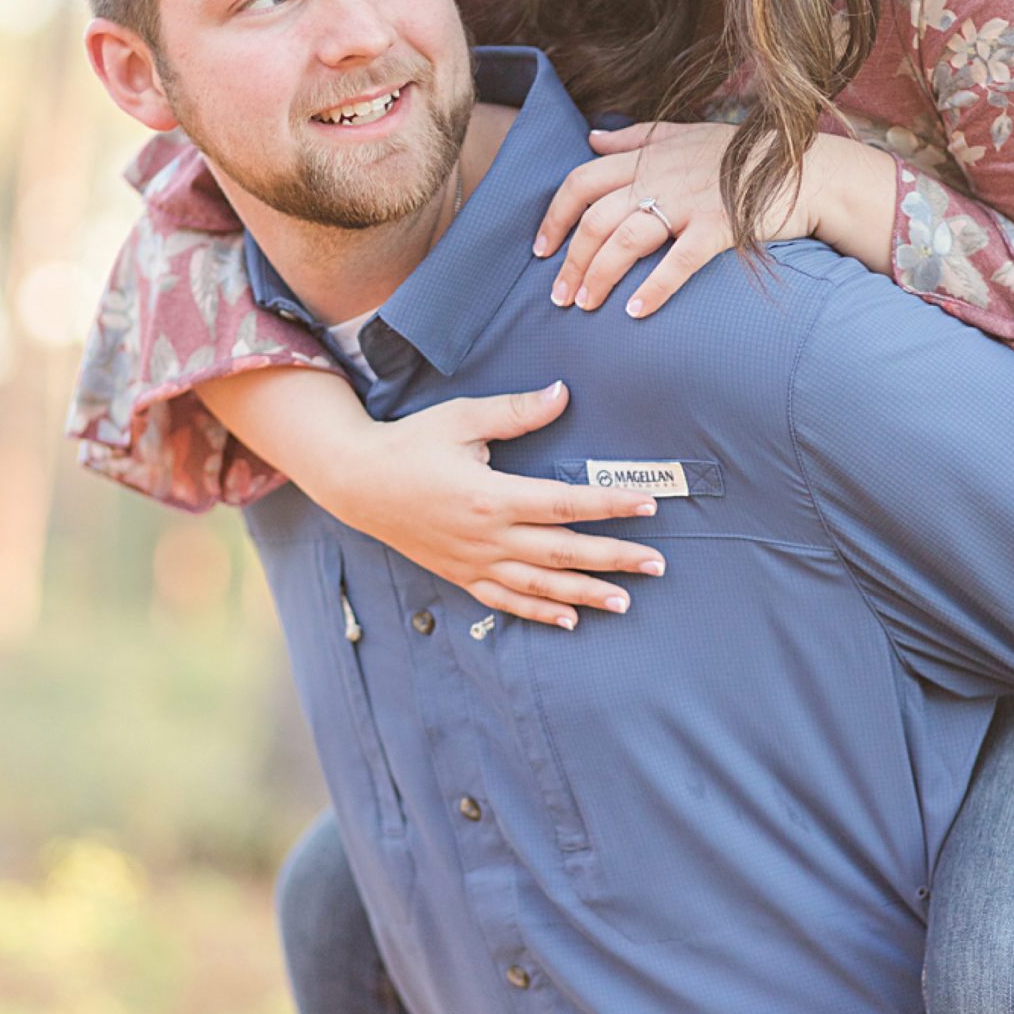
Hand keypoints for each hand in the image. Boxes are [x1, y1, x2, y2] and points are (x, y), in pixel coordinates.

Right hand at [324, 381, 665, 628]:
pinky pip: (505, 600)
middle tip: (656, 565)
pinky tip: (570, 619)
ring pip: (539, 585)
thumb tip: (562, 394)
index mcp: (491, 496)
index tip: (647, 504)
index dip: (609, 504)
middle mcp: (486, 536)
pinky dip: (539, 612)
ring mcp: (473, 561)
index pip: (564, 504)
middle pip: (562, 552)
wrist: (357, 482)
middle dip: (614, 558)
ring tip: (626, 601)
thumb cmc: (411, 443)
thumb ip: (515, 412)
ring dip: (585, 594)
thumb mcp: (461, 418)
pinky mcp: (460, 574)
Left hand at [534, 122, 893, 316]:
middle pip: (595, 220)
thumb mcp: (685, 134)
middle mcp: (660, 177)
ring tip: (585, 308)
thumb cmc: (744, 155)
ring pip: (625, 241)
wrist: (807, 168)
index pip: (580, 182)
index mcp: (646, 157)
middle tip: (558, 297)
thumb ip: (635, 138)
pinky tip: (635, 313)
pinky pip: (678, 261)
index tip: (541, 249)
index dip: (554, 217)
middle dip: (570, 261)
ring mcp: (690, 202)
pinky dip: (653, 288)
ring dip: (599, 277)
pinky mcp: (720, 227)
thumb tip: (591, 139)